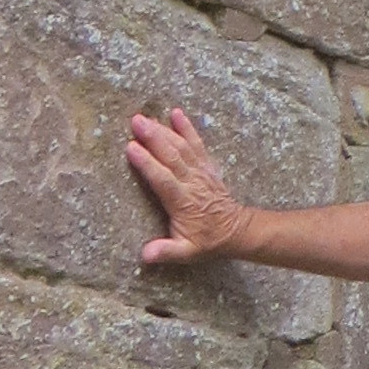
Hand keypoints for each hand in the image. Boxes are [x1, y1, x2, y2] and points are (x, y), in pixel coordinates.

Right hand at [127, 108, 249, 267]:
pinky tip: (177, 113)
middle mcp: (192, 182)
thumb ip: (166, 251)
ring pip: (182, 147)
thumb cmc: (207, 241)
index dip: (147, 163)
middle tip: (135, 121)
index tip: (131, 148)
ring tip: (146, 117)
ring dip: (164, 130)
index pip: (163, 179)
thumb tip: (145, 255)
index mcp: (183, 201)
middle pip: (171, 156)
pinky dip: (187, 128)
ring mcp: (201, 172)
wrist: (236, 231)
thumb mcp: (187, 252)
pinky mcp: (206, 166)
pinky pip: (197, 144)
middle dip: (153, 137)